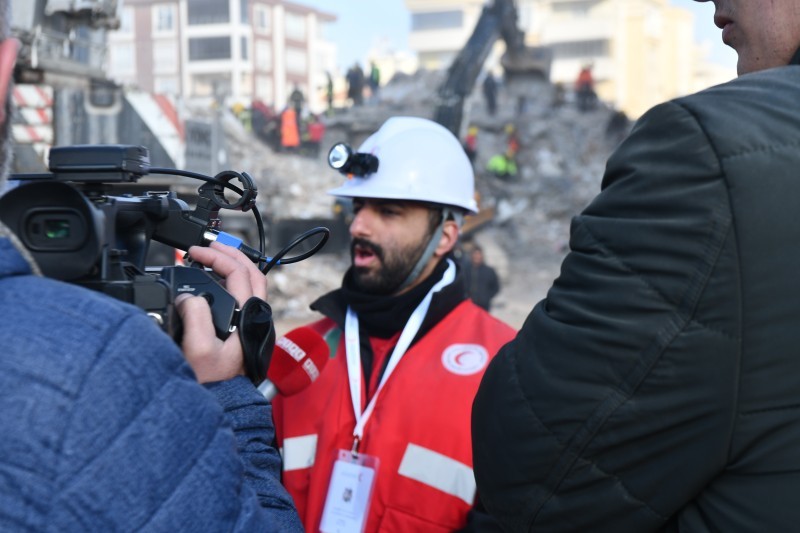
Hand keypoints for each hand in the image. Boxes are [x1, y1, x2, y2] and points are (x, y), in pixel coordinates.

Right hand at [175, 242, 267, 383]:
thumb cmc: (212, 383)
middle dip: (230, 252)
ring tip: (209, 257)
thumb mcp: (197, 350)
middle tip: (206, 246)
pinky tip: (211, 282)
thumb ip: (196, 317)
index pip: (238, 273)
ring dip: (232, 265)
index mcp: (249, 317)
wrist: (220, 404)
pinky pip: (242, 295)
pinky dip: (228, 281)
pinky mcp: (245, 329)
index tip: (194, 253)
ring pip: (250, 282)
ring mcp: (252, 322)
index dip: (216, 257)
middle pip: (252, 271)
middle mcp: (256, 317)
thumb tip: (190, 296)